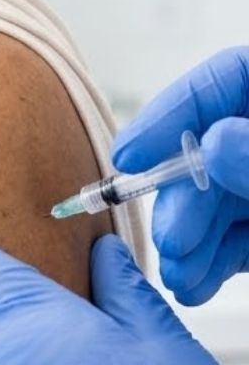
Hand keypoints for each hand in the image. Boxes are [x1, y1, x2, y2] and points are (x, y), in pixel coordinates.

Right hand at [112, 46, 248, 304]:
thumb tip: (215, 141)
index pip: (215, 84)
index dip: (166, 117)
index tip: (129, 156)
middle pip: (208, 150)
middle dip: (180, 199)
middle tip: (168, 238)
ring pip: (216, 199)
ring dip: (190, 239)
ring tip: (180, 274)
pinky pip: (235, 234)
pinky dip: (214, 259)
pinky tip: (197, 280)